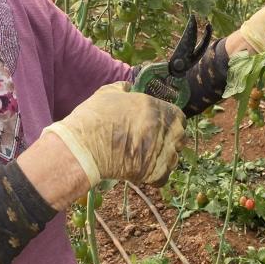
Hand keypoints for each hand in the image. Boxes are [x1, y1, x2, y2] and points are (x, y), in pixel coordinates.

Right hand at [41, 82, 185, 186]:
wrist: (84, 148)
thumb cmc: (94, 118)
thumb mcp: (108, 93)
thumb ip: (123, 88)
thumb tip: (127, 87)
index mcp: (156, 108)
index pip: (179, 116)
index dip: (170, 121)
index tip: (160, 126)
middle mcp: (163, 130)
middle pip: (180, 137)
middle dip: (170, 139)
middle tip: (153, 142)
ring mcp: (161, 152)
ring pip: (174, 157)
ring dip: (164, 157)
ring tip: (146, 157)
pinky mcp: (154, 173)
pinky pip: (165, 176)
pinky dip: (156, 176)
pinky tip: (144, 170)